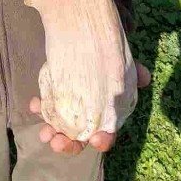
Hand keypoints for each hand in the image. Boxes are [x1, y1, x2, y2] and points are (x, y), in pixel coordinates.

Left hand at [30, 61, 151, 155]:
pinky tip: (34, 104)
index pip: (106, 133)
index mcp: (105, 113)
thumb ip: (134, 70)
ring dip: (52, 133)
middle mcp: (86, 115)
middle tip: (57, 143)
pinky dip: (40, 109)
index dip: (102, 140)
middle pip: (79, 138)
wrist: (84, 36)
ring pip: (60, 127)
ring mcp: (69, 107)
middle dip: (68, 144)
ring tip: (45, 133)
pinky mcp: (54, 95)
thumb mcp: (120, 62)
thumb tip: (145, 76)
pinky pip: (46, 107)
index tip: (96, 140)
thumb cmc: (105, 56)